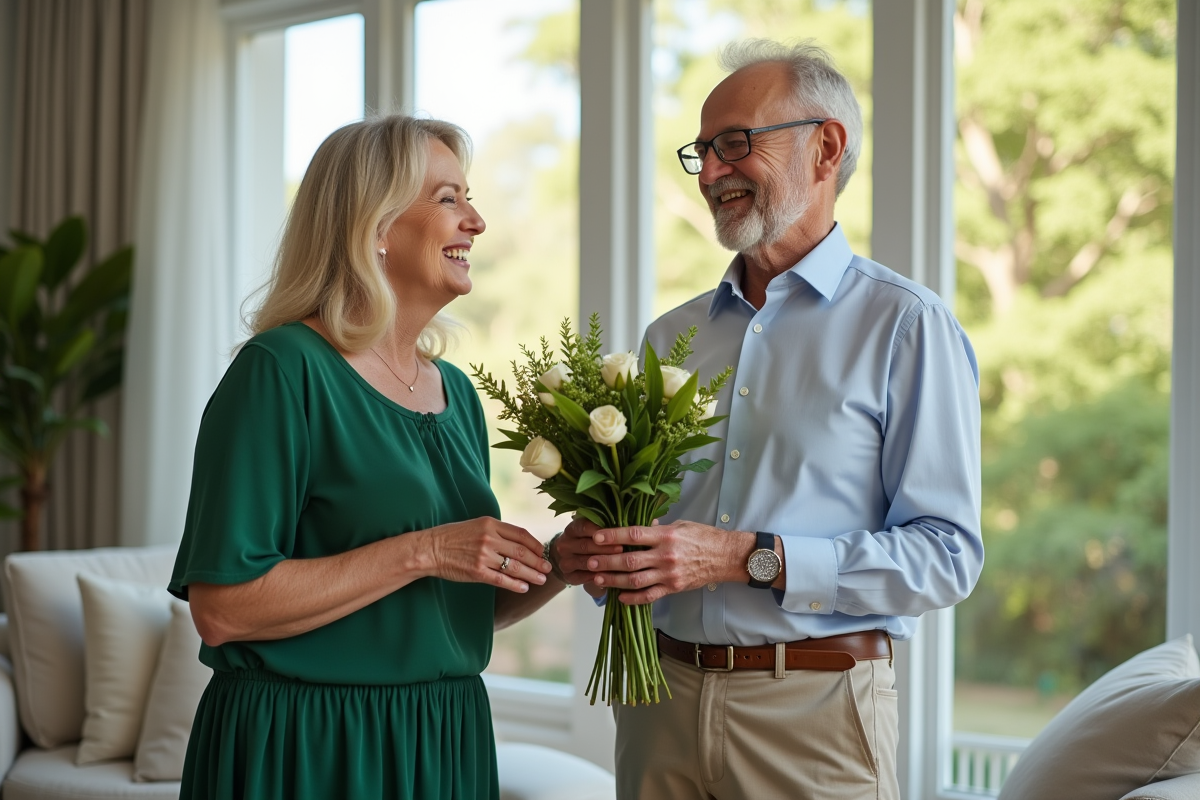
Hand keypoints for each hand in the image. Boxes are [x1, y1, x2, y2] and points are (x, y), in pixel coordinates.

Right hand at [422, 517, 550, 592]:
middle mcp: (489, 538)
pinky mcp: (477, 572)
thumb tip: (518, 542)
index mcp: (490, 524)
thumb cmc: (452, 537)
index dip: (535, 544)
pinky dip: (515, 584)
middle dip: (538, 561)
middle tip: (548, 568)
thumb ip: (496, 532)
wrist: (430, 549)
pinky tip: (524, 587)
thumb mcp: (476, 525)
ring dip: (531, 574)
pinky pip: (501, 579)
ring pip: (514, 566)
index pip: (521, 534)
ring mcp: (483, 556)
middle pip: (521, 551)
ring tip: (541, 579)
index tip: (543, 552)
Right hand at [555, 517, 623, 596]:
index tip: (618, 534)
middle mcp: (564, 544)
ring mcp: (564, 561)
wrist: (569, 557)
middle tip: (622, 549)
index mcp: (572, 529)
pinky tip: (610, 576)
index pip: (584, 527)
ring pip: (584, 562)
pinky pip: (583, 577)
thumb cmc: (587, 540)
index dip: (601, 531)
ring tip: (618, 563)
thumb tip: (624, 524)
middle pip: (585, 545)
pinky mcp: (568, 576)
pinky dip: (597, 577)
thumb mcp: (592, 530)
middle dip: (605, 548)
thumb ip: (604, 528)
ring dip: (602, 563)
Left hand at [586, 521, 755, 604]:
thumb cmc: (702, 537)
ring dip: (614, 581)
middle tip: (590, 562)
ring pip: (636, 580)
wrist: (725, 556)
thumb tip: (634, 527)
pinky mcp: (673, 588)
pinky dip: (633, 598)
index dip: (613, 536)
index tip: (596, 536)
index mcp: (665, 535)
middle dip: (607, 562)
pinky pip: (649, 596)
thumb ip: (656, 528)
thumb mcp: (679, 525)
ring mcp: (669, 574)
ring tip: (598, 579)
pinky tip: (619, 597)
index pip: (634, 534)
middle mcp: (665, 555)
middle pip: (630, 560)